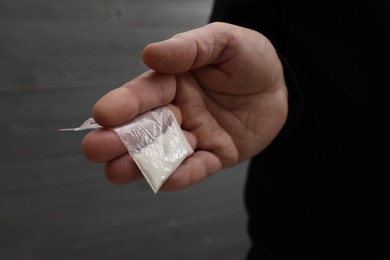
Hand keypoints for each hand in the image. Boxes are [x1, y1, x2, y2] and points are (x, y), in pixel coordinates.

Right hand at [82, 22, 287, 190]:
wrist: (278, 86)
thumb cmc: (249, 59)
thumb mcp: (223, 42)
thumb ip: (189, 48)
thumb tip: (150, 54)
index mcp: (173, 81)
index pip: (145, 93)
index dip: (125, 103)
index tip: (104, 113)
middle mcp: (178, 110)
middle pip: (145, 126)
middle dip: (120, 138)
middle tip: (94, 149)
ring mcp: (196, 135)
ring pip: (165, 151)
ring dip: (140, 163)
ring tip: (115, 172)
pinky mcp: (216, 155)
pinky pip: (198, 167)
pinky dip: (181, 175)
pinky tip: (163, 180)